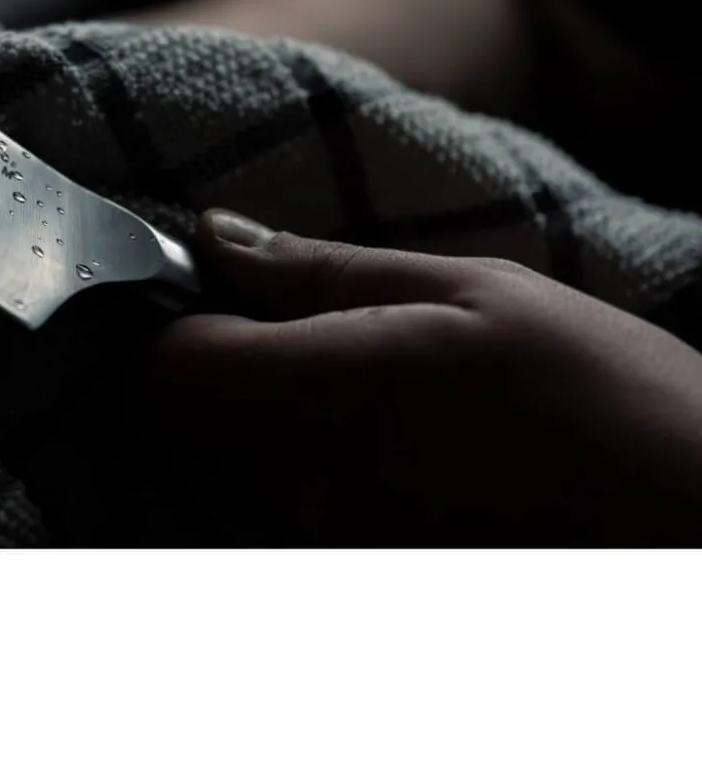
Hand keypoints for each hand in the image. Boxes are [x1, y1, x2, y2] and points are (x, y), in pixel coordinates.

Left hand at [140, 211, 701, 542]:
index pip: (161, 374)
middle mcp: (303, 490)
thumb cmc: (593, 394)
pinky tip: (367, 443)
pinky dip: (285, 469)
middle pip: (178, 423)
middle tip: (278, 325)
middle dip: (203, 365)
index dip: (159, 322)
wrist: (684, 522)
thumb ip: (320, 271)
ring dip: (245, 417)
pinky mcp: (349, 571)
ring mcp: (324, 545)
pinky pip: (270, 513)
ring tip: (345, 385)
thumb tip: (214, 235)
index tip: (190, 290)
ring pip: (218, 468)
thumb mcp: (466, 291)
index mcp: (327, 396)